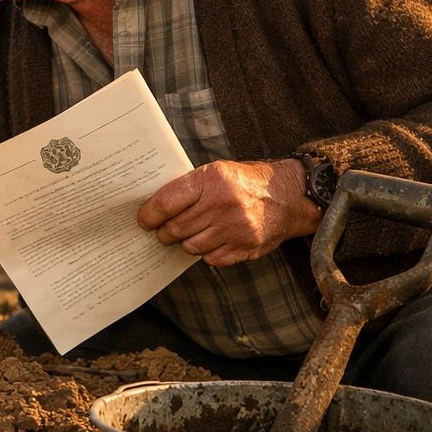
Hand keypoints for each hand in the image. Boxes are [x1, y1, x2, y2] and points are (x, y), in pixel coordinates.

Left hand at [137, 159, 322, 266]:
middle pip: (176, 228)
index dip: (150, 215)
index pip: (167, 202)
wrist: (287, 195)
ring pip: (191, 246)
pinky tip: (211, 241)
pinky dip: (207, 253)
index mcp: (211, 181)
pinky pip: (211, 258)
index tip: (144, 220)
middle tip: (164, 231)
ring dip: (186, 243)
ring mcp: (236, 228)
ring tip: (189, 234)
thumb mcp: (216, 173)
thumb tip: (153, 208)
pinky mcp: (246, 246)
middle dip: (164, 233)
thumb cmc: (243, 182)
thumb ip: (188, 188)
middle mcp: (223, 204)